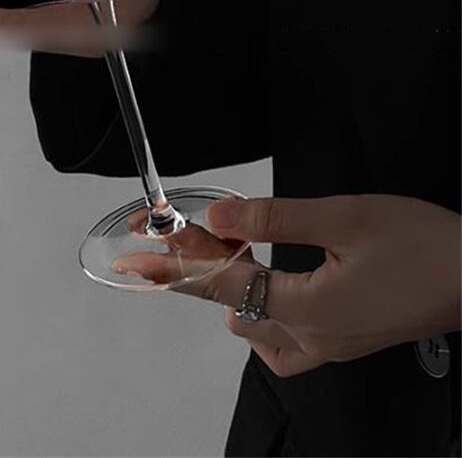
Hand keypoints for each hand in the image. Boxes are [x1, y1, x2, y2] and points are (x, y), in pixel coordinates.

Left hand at [115, 194, 460, 376]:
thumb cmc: (421, 245)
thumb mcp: (345, 218)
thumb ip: (275, 218)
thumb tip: (218, 218)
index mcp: (308, 309)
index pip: (223, 288)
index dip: (179, 265)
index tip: (143, 251)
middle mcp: (313, 339)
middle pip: (232, 307)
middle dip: (204, 268)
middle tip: (188, 231)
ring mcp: (330, 346)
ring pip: (254, 330)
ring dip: (233, 290)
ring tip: (230, 247)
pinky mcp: (345, 342)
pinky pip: (283, 342)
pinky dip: (261, 312)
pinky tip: (268, 284)